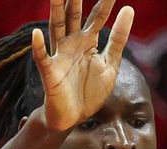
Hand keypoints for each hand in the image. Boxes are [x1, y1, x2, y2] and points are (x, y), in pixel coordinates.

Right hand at [32, 0, 133, 131]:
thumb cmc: (89, 91)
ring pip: (56, 29)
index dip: (104, 2)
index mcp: (87, 42)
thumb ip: (118, 39)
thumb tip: (129, 8)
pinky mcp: (50, 73)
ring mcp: (59, 56)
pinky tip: (36, 35)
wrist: (73, 118)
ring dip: (55, 11)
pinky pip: (43, 59)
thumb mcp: (110, 64)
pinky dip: (39, 47)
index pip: (97, 16)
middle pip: (73, 15)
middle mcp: (71, 44)